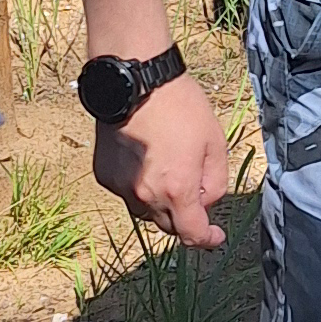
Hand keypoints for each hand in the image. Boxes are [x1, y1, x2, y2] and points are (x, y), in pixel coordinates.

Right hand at [95, 66, 232, 250]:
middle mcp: (145, 196)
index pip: (192, 234)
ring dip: (161, 201)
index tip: (215, 236)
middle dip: (185, 215)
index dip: (207, 239)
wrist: (135, 81)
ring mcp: (121, 187)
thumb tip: (204, 202)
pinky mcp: (105, 175)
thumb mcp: (214, 142)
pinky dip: (140, 185)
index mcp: (177, 190)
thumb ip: (215, 182)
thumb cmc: (180, 106)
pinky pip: (127, 192)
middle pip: (169, 225)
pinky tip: (146, 158)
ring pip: (146, 210)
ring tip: (168, 166)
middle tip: (194, 187)